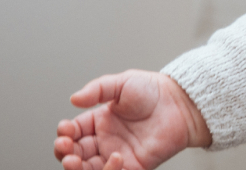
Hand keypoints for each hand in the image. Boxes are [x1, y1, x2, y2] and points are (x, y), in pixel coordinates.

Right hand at [53, 69, 211, 169]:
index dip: (64, 134)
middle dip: (64, 153)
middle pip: (75, 154)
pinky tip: (114, 157)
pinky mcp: (134, 166)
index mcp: (99, 121)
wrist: (181, 102)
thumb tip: (73, 98)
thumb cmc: (154, 91)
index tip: (65, 130)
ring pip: (89, 169)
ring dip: (77, 168)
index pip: (72, 133)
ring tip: (73, 160)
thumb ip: (97, 89)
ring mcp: (118, 154)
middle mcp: (106, 140)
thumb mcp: (122, 83)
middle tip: (65, 147)